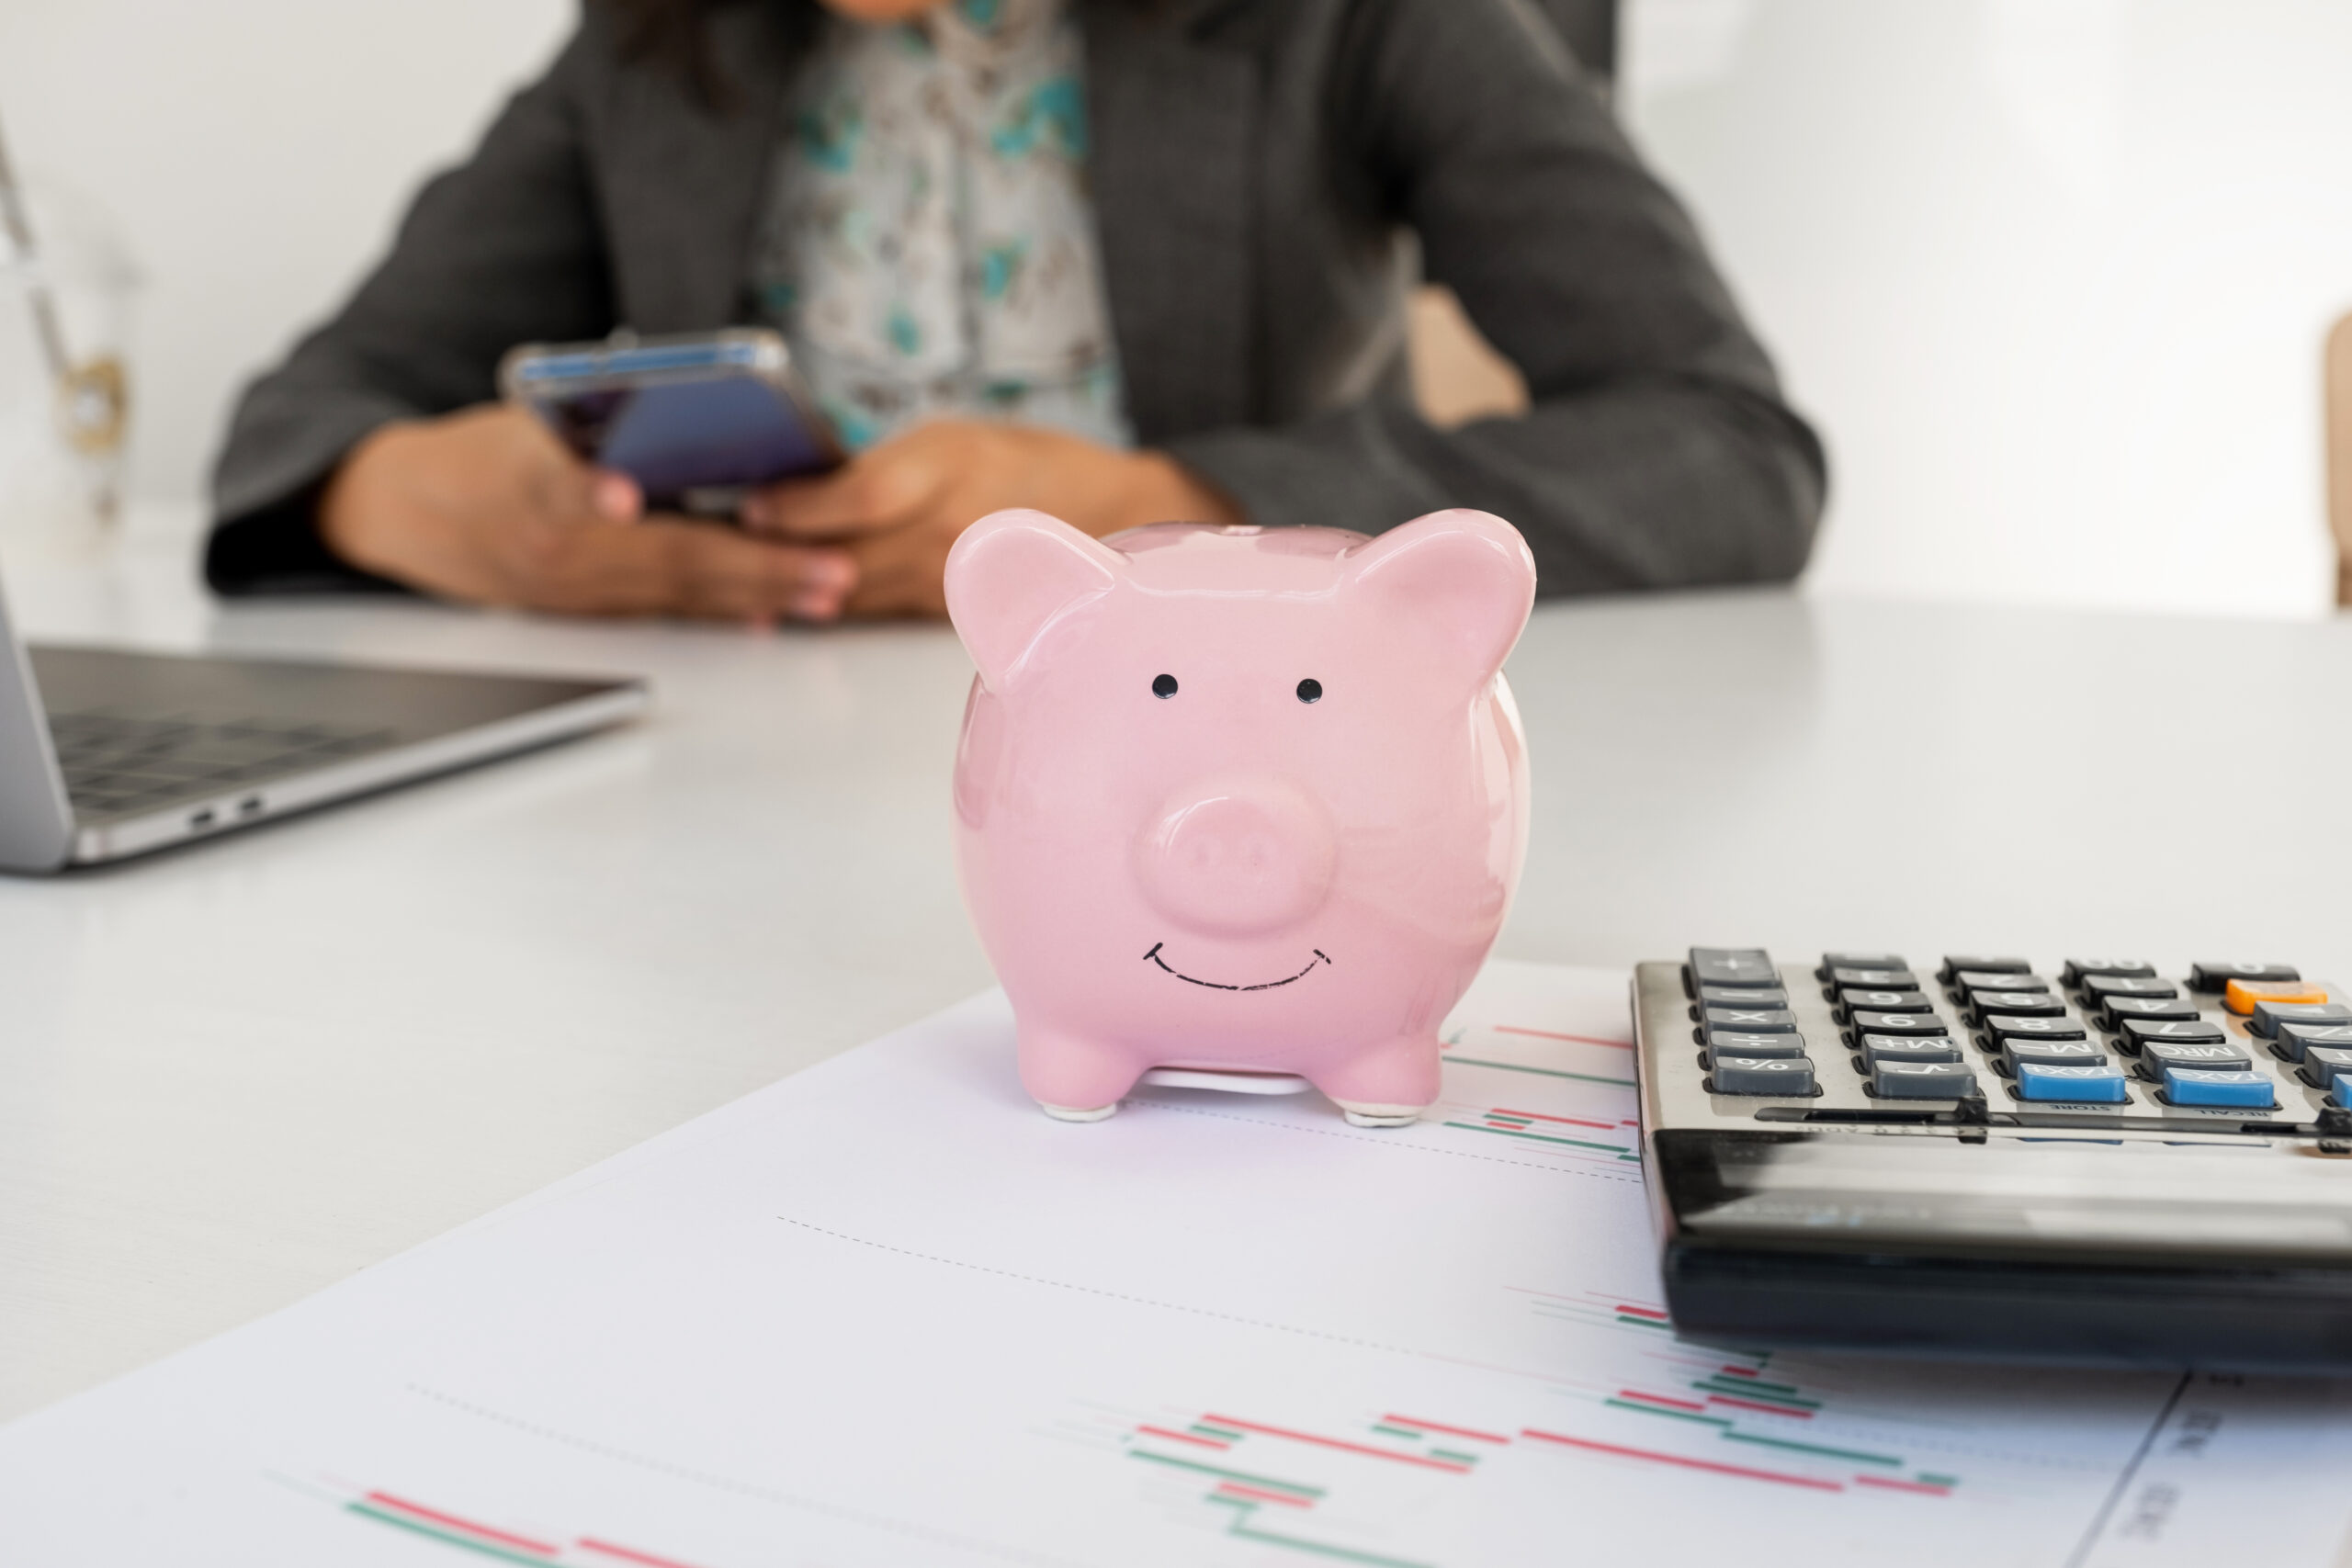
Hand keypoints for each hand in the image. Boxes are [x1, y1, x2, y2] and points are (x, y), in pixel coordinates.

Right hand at [318, 404, 857, 622]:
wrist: (410, 514)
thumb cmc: (482, 451)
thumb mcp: (524, 415)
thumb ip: (595, 416)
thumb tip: (675, 398)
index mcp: (528, 482)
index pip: (559, 484)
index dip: (590, 490)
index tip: (620, 495)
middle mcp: (554, 545)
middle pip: (665, 556)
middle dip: (757, 566)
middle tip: (828, 569)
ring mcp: (573, 588)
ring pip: (679, 592)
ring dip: (760, 594)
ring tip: (828, 592)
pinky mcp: (584, 610)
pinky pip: (665, 611)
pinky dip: (720, 610)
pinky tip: (769, 616)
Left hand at [738, 419, 1241, 617]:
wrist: (1103, 520)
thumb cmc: (1017, 464)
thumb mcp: (949, 440)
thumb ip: (879, 467)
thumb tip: (786, 489)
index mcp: (951, 469)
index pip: (864, 496)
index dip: (801, 506)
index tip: (748, 504)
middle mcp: (952, 530)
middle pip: (845, 551)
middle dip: (774, 552)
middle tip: (710, 544)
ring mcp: (952, 580)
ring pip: (850, 589)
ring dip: (788, 585)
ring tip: (727, 575)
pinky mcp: (947, 614)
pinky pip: (872, 611)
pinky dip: (824, 606)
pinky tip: (778, 605)